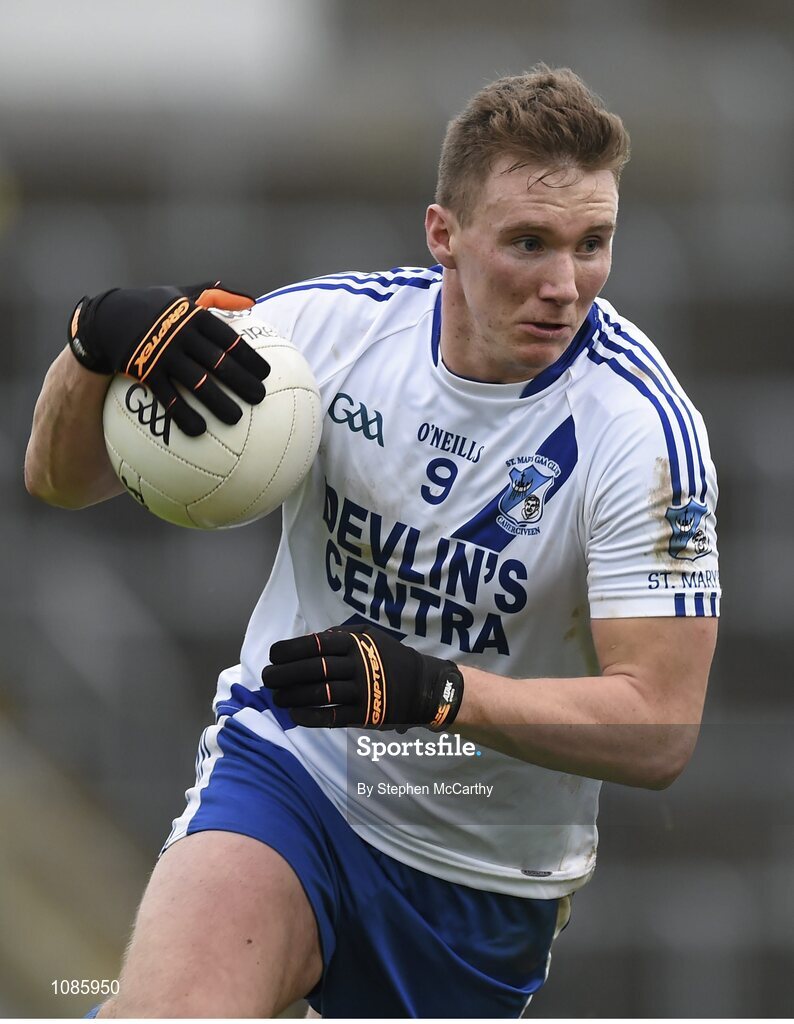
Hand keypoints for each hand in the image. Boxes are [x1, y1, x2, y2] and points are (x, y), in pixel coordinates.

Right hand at [67, 282, 270, 434]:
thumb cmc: (154, 306)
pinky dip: (183, 414)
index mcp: (194, 317)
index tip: (265, 374)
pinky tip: (199, 430)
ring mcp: (163, 355)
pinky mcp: (145, 372)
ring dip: (218, 401)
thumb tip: (253, 299)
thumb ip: (217, 296)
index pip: (227, 338)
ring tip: (236, 418)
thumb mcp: (184, 294)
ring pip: (196, 382)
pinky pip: (168, 397)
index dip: (248, 357)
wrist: (107, 317)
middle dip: (241, 381)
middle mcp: (181, 336)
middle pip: (217, 362)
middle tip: (259, 398)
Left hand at [261, 625, 463, 729]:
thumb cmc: (390, 658)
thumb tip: (310, 638)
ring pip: (318, 694)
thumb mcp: (370, 636)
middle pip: (312, 669)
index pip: (315, 645)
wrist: (423, 686)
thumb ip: (341, 635)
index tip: (273, 654)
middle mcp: (357, 665)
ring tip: (276, 697)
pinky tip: (295, 715)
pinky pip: (332, 717)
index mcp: (356, 643)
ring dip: (292, 696)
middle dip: (284, 674)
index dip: (290, 650)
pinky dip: (310, 716)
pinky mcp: (365, 714)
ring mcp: (362, 691)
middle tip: (267, 677)